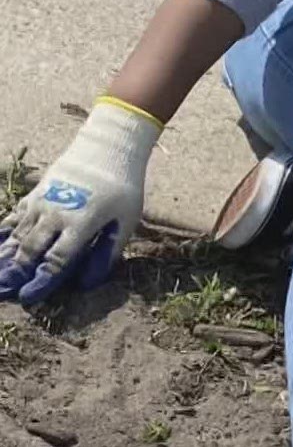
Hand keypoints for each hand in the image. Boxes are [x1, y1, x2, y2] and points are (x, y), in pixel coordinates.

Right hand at [0, 99, 160, 304]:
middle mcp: (56, 214)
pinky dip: (1, 233)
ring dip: (3, 257)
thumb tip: (86, 283)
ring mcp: (42, 202)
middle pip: (30, 250)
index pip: (57, 260)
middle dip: (14, 273)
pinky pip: (13, 216)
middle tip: (1, 293)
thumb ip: (107, 252)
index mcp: (81, 224)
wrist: (107, 148)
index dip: (41, 281)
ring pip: (17, 235)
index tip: (28, 298)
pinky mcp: (35, 193)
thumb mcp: (126, 220)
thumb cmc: (122, 188)